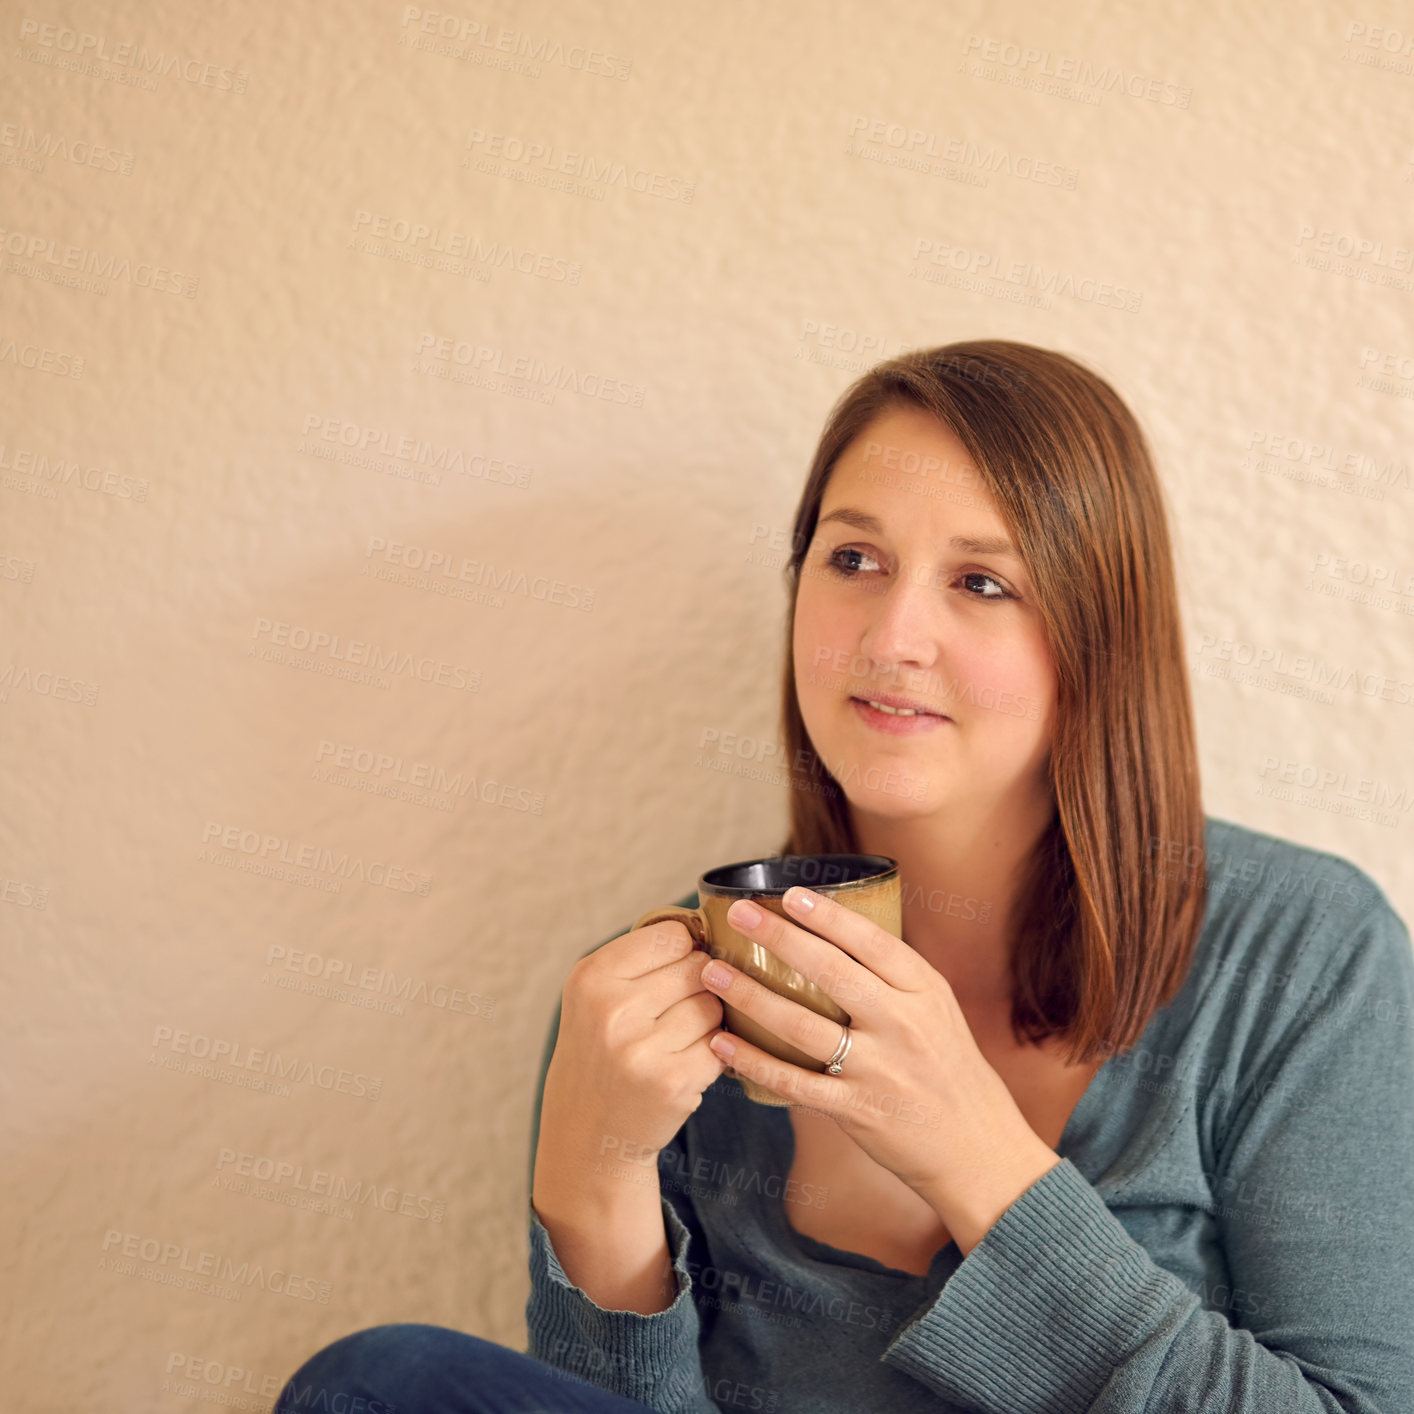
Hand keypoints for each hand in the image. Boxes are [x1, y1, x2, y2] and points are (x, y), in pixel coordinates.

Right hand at [534, 921, 726, 1207]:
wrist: (588, 1130)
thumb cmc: (603, 1048)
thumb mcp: (597, 993)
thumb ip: (645, 956)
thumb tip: (714, 925)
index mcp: (591, 977)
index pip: (673, 935)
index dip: (684, 950)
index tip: (673, 970)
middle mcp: (612, 1010)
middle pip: (698, 969)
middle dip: (698, 986)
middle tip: (673, 1013)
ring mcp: (642, 1049)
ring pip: (714, 1006)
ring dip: (708, 1021)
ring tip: (676, 1040)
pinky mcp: (673, 1082)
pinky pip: (721, 1045)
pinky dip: (713, 1054)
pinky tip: (685, 1065)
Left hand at [697, 887, 1060, 1249]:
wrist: (978, 1148)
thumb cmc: (950, 1070)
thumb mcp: (936, 1010)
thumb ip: (893, 977)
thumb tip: (834, 931)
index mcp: (924, 992)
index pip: (872, 942)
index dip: (828, 916)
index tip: (789, 894)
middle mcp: (903, 1025)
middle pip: (831, 972)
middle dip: (779, 938)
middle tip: (738, 915)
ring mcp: (879, 1070)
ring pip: (802, 1025)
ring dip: (750, 996)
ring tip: (712, 973)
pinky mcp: (857, 1111)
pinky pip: (794, 1082)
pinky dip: (753, 1062)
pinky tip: (722, 1044)